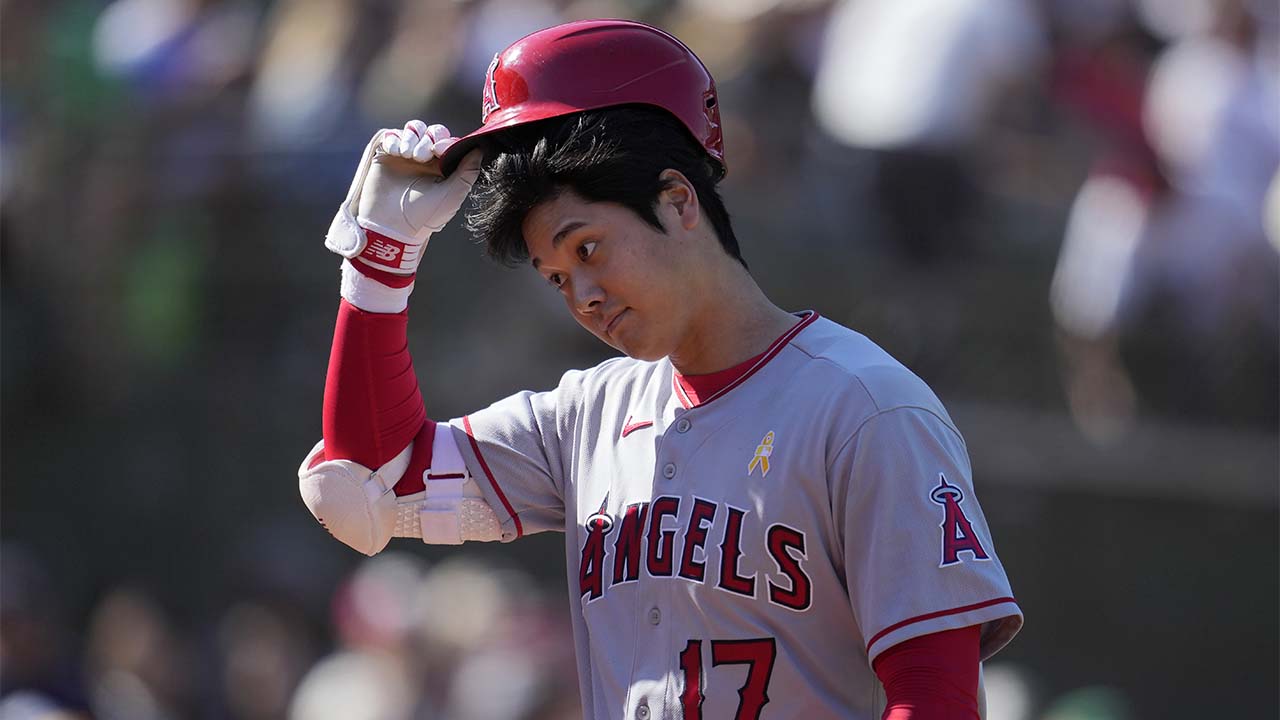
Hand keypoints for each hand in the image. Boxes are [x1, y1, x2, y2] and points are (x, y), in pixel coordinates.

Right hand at [326, 120, 483, 273]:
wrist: (392, 226)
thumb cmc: (424, 217)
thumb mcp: (453, 195)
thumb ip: (468, 171)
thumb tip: (480, 149)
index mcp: (443, 168)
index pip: (448, 141)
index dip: (446, 141)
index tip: (440, 150)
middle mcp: (425, 160)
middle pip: (432, 132)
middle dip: (429, 139)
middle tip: (422, 156)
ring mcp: (405, 157)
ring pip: (413, 129)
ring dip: (412, 138)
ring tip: (408, 155)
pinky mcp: (385, 156)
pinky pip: (391, 135)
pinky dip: (395, 139)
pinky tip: (397, 153)